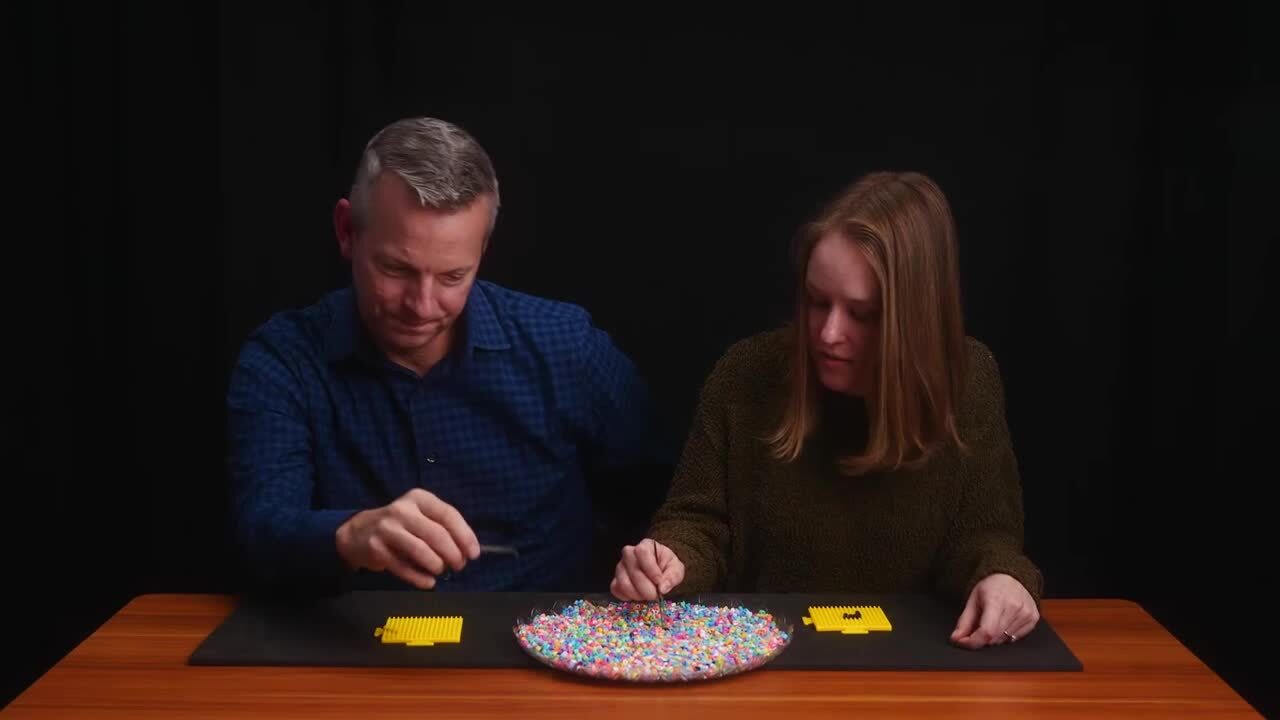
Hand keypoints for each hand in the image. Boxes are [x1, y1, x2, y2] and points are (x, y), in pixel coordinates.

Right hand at [335, 488, 479, 588]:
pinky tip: (429, 582)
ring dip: (437, 565)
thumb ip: (443, 527)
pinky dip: (419, 578)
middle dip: (453, 554)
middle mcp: (403, 510)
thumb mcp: (421, 516)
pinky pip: (403, 567)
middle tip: (459, 566)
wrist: (359, 532)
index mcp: (419, 498)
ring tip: (441, 571)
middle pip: (436, 534)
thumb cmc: (401, 525)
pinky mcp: (376, 548)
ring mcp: (387, 528)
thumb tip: (468, 549)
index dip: (465, 535)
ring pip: (421, 550)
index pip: (448, 514)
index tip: (474, 554)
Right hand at [610, 538, 684, 600]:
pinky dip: (628, 597)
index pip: (642, 552)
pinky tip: (639, 596)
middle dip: (647, 588)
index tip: (659, 581)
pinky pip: (616, 590)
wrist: (659, 571)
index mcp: (645, 546)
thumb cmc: (667, 566)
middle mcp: (629, 554)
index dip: (650, 569)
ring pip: (624, 583)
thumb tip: (662, 588)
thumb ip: (672, 577)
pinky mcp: (615, 580)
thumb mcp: (676, 569)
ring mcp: (620, 567)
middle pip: (633, 571)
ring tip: (648, 595)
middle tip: (656, 595)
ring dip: (638, 594)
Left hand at [950, 573, 1039, 648]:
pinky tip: (1003, 623)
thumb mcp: (973, 600)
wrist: (1011, 577)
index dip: (973, 641)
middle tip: (977, 628)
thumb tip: (956, 639)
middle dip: (981, 638)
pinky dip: (1006, 636)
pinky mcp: (1033, 618)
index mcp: (996, 600)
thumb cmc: (991, 587)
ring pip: (1005, 640)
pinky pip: (1016, 638)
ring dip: (994, 637)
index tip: (963, 642)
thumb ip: (964, 621)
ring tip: (992, 621)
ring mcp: (1026, 613)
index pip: (986, 631)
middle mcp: (1014, 606)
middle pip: (995, 637)